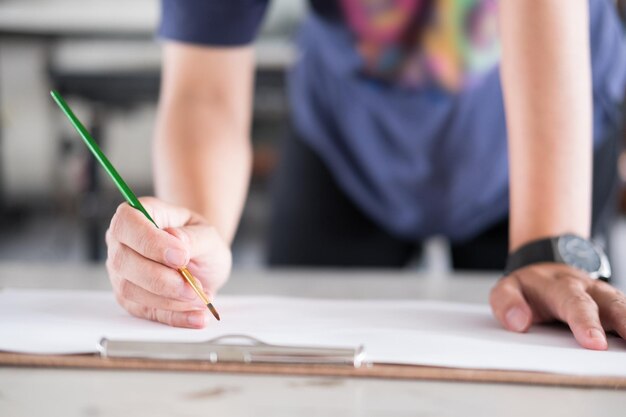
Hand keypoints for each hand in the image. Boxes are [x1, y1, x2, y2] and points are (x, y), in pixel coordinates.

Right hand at [105, 197, 230, 328]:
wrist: (203, 261)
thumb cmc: (199, 241)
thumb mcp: (207, 234)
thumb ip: (193, 238)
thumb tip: (176, 241)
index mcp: (137, 215)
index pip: (127, 222)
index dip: (150, 242)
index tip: (182, 257)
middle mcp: (121, 243)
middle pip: (124, 261)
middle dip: (162, 279)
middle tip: (195, 286)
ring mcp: (122, 273)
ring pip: (131, 290)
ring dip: (170, 299)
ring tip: (201, 297)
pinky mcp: (131, 300)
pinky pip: (146, 312)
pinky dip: (175, 317)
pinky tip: (198, 317)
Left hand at [490, 263, 625, 349]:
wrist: (544, 270)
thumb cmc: (528, 287)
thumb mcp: (507, 288)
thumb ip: (507, 303)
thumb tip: (519, 322)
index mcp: (559, 285)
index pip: (573, 302)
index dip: (585, 322)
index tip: (595, 343)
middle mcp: (587, 288)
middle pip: (609, 303)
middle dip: (623, 323)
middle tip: (620, 347)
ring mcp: (604, 297)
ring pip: (623, 306)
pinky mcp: (613, 307)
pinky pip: (625, 313)